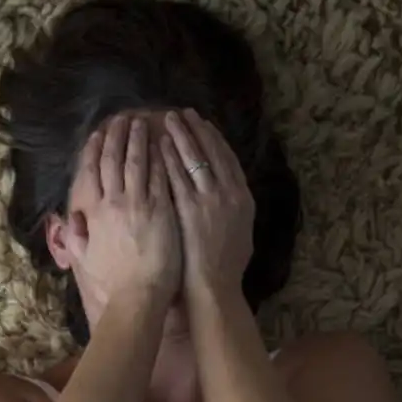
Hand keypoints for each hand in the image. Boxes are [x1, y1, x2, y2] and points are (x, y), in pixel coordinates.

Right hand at [61, 114, 182, 302]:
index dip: (94, 150)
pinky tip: (164, 144)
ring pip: (138, 162)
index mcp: (95, 213)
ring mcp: (140, 204)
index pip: (92, 172)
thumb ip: (76, 236)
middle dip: (118, 136)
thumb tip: (70, 218)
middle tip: (122, 118)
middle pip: (114, 160)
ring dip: (140, 140)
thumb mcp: (85, 258)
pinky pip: (162, 176)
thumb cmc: (112, 282)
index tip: (98, 133)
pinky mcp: (163, 209)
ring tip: (143, 123)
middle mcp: (115, 203)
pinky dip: (161, 157)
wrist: (137, 296)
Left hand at [159, 109, 255, 296]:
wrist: (214, 288)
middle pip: (212, 152)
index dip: (215, 140)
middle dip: (197, 130)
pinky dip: (168, 158)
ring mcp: (208, 200)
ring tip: (168, 120)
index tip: (204, 124)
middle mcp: (229, 194)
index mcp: (243, 198)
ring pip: (194, 159)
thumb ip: (234, 213)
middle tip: (184, 113)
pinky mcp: (188, 209)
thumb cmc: (225, 269)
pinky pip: (176, 177)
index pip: (228, 159)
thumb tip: (230, 200)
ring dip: (181, 136)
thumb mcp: (240, 235)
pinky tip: (158, 145)